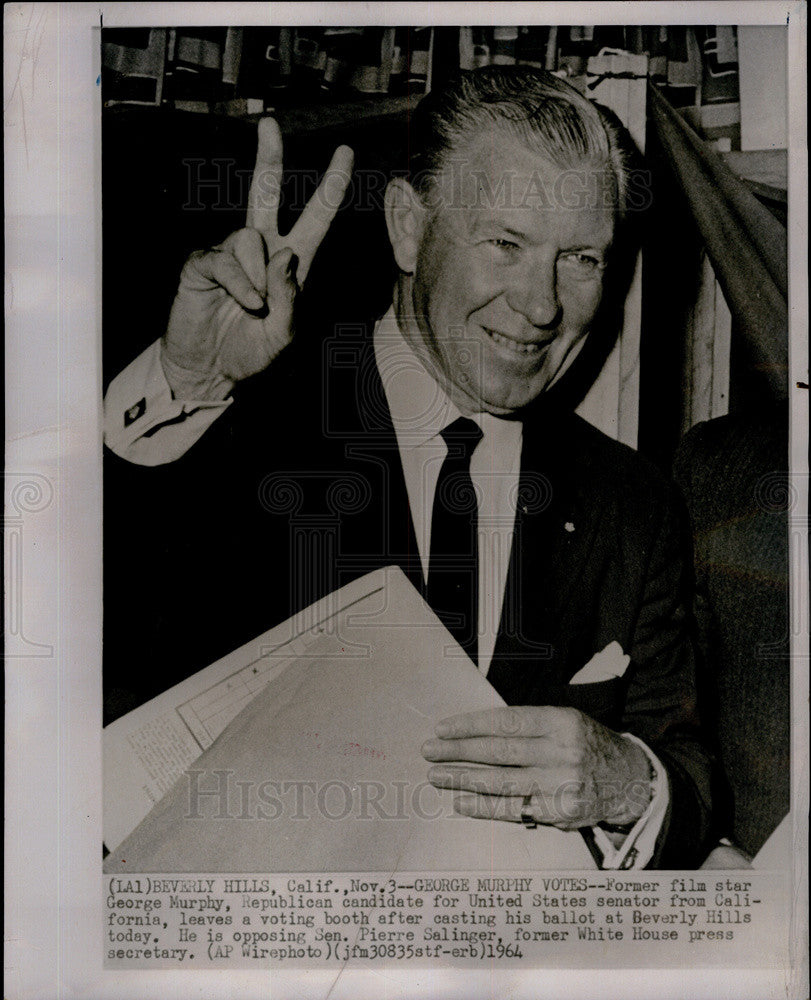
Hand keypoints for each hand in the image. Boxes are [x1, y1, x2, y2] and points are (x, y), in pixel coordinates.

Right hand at [161, 118, 353, 398]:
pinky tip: (244, 304)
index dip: (330, 187)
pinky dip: (241, 284)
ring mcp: (230, 254)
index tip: (345, 154)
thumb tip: (285, 254)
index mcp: (291, 263)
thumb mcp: (284, 335)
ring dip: (258, 276)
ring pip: (250, 237)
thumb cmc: (250, 352)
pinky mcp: (203, 264)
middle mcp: (261, 249)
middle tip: (269, 124)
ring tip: (254, 307)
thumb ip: (291, 299)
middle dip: (268, 157)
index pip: (315, 217)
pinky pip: (227, 260)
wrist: (208, 371)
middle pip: (265, 192)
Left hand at [422, 706, 651, 830]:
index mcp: (560, 722)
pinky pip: (512, 809)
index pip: (505, 721)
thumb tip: (477, 730)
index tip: (443, 728)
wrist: (630, 780)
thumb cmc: (587, 745)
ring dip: (462, 779)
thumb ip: (528, 725)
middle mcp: (560, 752)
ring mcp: (559, 784)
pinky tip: (461, 802)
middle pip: (498, 751)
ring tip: (436, 775)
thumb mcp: (566, 721)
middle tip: (429, 750)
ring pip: (500, 782)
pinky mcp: (558, 813)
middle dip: (458, 751)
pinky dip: (483, 807)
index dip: (470, 725)